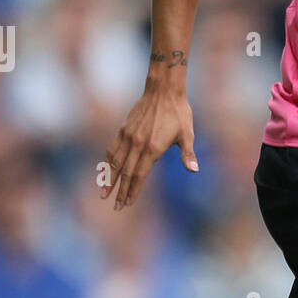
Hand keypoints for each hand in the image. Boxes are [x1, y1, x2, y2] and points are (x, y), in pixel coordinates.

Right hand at [102, 84, 197, 208]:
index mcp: (153, 148)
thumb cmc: (178, 112)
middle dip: (120, 191)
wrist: (163, 90)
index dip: (133, 190)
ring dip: (109, 179)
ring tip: (103, 193)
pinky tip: (104, 171)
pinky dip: (107, 162)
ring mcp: (128, 136)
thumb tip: (194, 170)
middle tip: (115, 207)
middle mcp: (138, 144)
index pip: (140, 175)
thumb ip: (188, 154)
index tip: (128, 203)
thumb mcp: (187, 134)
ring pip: (115, 162)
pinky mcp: (123, 129)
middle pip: (126, 173)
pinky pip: (113, 149)